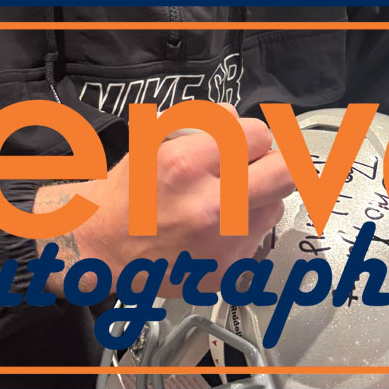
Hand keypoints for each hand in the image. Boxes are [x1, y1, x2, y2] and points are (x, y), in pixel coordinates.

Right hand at [39, 109, 293, 292]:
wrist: (103, 246)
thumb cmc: (129, 191)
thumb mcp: (155, 139)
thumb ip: (203, 122)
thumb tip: (240, 119)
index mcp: (186, 164)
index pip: (259, 136)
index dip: (252, 136)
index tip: (245, 142)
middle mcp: (208, 205)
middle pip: (286, 172)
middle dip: (277, 162)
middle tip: (262, 164)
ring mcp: (220, 242)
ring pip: (275, 205)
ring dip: (258, 196)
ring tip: (228, 199)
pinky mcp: (226, 269)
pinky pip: (258, 238)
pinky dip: (244, 228)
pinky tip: (216, 227)